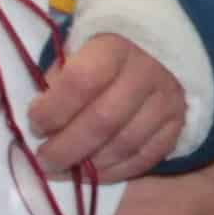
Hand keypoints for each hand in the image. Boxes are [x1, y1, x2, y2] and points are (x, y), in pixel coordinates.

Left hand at [25, 32, 187, 181]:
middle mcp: (146, 71)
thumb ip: (60, 75)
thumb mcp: (79, 42)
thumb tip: (43, 115)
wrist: (161, 41)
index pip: (81, 81)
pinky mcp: (178, 123)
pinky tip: (93, 174)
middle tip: (44, 159)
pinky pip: (147, 157)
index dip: (53, 108)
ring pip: (125, 145)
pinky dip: (116, 172)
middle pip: (103, 121)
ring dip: (89, 166)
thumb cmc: (107, 43)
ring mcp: (167, 99)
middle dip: (66, 147)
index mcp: (115, 45)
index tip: (35, 122)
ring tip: (63, 169)